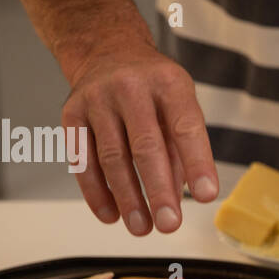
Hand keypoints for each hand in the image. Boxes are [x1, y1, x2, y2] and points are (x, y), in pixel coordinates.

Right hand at [60, 40, 217, 234]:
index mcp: (168, 83)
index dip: (197, 163)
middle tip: (169, 225)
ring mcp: (97, 99)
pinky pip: (82, 160)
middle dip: (158, 190)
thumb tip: (182, 195)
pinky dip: (96, 192)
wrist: (106, 51)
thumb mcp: (180, 103)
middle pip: (145, 146)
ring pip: (112, 157)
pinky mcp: (71, 113)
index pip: (186, 126)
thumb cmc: (153, 88)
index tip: (207, 196)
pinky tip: (110, 214)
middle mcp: (131, 87)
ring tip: (141, 228)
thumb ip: (183, 147)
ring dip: (127, 198)